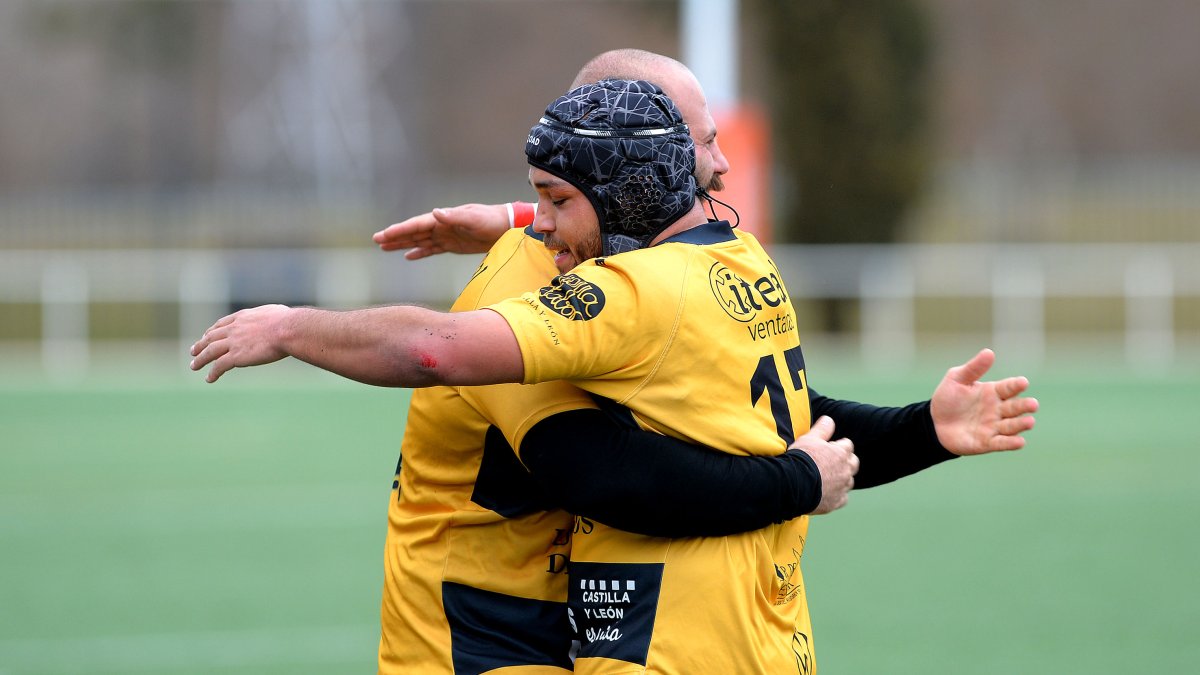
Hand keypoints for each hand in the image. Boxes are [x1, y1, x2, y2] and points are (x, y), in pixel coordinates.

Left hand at [189, 305, 292, 382]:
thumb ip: (271, 317)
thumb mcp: (276, 313)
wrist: (287, 330)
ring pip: (210, 352)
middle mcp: (234, 329)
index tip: (206, 336)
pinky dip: (212, 373)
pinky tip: (209, 379)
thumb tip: (280, 320)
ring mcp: (233, 342)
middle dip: (200, 344)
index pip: (221, 324)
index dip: (211, 331)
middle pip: (211, 337)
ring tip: (194, 366)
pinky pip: (219, 366)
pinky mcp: (236, 356)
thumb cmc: (288, 321)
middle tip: (193, 351)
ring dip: (200, 359)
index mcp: (243, 317)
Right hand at [373, 203, 511, 259]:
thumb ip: (454, 216)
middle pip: (414, 232)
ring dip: (403, 244)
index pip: (417, 225)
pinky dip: (420, 252)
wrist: (506, 228)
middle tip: (376, 240)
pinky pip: (432, 249)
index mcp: (444, 219)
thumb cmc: (491, 220)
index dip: (400, 230)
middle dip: (395, 236)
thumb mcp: (474, 218)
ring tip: (385, 247)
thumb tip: (435, 212)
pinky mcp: (453, 245)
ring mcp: (446, 235)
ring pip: (420, 241)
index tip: (384, 234)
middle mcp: (442, 226)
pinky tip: (408, 256)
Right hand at [790, 416, 857, 514]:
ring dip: (842, 479)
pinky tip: (827, 493)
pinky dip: (837, 495)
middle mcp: (846, 470)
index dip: (838, 445)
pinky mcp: (836, 502)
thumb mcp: (809, 439)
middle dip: (846, 461)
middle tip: (832, 462)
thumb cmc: (801, 459)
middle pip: (853, 463)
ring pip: (849, 481)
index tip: (830, 447)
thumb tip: (829, 419)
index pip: (847, 445)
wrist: (793, 484)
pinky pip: (842, 498)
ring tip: (828, 478)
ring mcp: (842, 487)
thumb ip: (822, 429)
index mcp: (841, 453)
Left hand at [930, 348, 1038, 454]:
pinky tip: (1020, 442)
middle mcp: (998, 410)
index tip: (1023, 382)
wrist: (934, 423)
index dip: (1016, 385)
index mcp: (993, 392)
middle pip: (1015, 407)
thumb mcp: (956, 379)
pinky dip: (1011, 443)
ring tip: (1030, 422)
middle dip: (1025, 406)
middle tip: (1033, 404)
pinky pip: (1001, 443)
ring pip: (1012, 426)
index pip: (1008, 387)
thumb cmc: (948, 399)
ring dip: (1021, 424)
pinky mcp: (987, 442)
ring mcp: (994, 426)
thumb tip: (989, 352)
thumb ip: (973, 368)